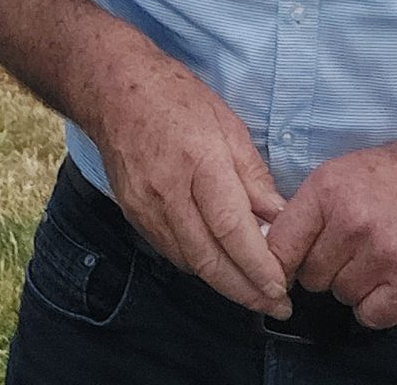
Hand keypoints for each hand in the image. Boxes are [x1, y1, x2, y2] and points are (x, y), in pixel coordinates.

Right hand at [86, 49, 290, 314]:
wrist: (115, 90)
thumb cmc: (178, 98)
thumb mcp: (228, 125)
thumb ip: (254, 177)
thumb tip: (279, 218)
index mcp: (201, 163)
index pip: (232, 230)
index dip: (258, 267)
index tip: (281, 289)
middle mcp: (170, 192)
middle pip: (210, 260)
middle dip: (246, 292)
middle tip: (276, 306)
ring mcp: (146, 207)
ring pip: (190, 262)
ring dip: (224, 284)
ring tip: (255, 292)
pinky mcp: (134, 215)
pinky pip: (172, 251)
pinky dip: (200, 265)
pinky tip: (220, 266)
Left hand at [263, 134, 396, 328]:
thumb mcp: (342, 173)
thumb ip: (306, 212)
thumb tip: (269, 252)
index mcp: (328, 190)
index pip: (278, 247)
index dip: (281, 262)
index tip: (290, 266)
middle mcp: (353, 222)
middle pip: (312, 278)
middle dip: (328, 268)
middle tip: (355, 247)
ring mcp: (385, 253)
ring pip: (342, 296)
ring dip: (356, 285)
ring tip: (380, 255)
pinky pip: (372, 316)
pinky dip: (379, 305)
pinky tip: (391, 278)